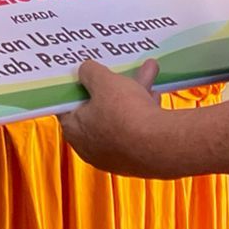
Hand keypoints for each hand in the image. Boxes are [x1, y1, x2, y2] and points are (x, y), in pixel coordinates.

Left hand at [60, 59, 167, 177]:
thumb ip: (90, 72)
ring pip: (122, 117)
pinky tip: (155, 95)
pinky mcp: (138, 158)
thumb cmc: (124, 112)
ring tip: (148, 71)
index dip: (75, 88)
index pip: (67, 107)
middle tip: (118, 70)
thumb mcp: (103, 80)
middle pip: (98, 110)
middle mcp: (92, 147)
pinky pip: (137, 130)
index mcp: (75, 130)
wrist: (162, 146)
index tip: (83, 75)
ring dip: (134, 93)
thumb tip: (85, 70)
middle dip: (112, 86)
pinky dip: (144, 111)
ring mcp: (116, 155)